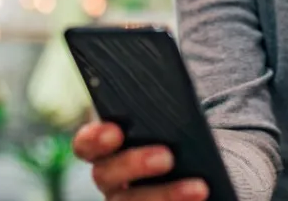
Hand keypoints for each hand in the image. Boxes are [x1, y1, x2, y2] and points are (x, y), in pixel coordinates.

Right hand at [73, 122, 208, 200]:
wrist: (200, 169)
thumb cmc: (180, 138)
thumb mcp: (171, 123)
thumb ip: (162, 115)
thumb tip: (173, 97)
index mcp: (108, 148)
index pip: (87, 144)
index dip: (95, 138)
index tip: (115, 132)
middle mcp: (111, 178)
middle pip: (106, 175)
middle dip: (134, 164)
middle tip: (166, 157)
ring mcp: (126, 200)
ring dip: (165, 195)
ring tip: (198, 188)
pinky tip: (200, 198)